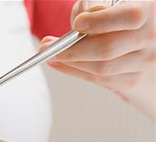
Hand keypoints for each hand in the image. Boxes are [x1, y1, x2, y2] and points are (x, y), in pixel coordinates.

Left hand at [40, 0, 155, 119]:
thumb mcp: (108, 0)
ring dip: (70, 64)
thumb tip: (82, 20)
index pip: (130, 18)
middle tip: (48, 46)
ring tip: (51, 54)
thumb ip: (95, 4)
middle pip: (108, 49)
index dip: (100, 22)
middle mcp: (152, 37)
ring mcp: (145, 61)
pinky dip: (76, 72)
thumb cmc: (116, 13)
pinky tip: (62, 64)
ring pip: (101, 69)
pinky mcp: (133, 79)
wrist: (136, 34)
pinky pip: (100, 80)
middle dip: (72, 49)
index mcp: (150, 10)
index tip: (77, 24)